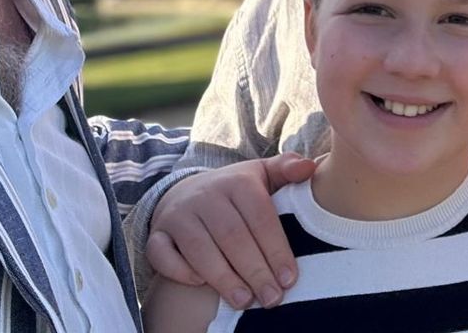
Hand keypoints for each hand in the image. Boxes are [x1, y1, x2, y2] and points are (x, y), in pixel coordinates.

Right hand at [146, 153, 315, 309]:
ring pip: (199, 248)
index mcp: (238, 181)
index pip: (260, 217)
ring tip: (245, 301)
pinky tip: (201, 286)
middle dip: (255, 270)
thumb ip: (286, 169)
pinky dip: (180, 271)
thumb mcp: (262, 175)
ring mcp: (179, 213)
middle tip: (272, 299)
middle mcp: (206, 194)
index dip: (276, 249)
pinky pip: (162, 254)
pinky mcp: (157, 232)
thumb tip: (310, 166)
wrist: (188, 192)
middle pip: (232, 236)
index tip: (290, 279)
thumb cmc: (237, 192)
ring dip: (223, 278)